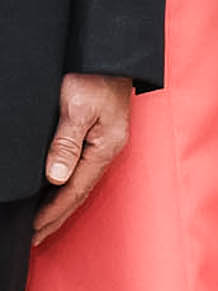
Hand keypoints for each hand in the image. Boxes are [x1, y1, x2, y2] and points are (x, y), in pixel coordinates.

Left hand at [33, 74, 131, 246]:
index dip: (53, 212)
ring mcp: (106, 142)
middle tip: (35, 238)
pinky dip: (66, 187)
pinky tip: (56, 190)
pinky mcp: (99, 134)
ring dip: (61, 205)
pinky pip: (81, 169)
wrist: (111, 52)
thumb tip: (55, 178)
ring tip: (43, 224)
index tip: (33, 230)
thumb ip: (67, 144)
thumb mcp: (78, 108)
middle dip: (57, 217)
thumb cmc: (94, 76)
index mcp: (106, 146)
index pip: (76, 189)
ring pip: (80, 182)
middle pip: (80, 192)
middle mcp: (108, 148)